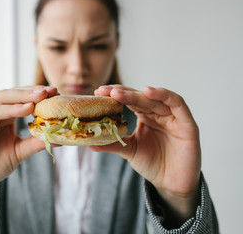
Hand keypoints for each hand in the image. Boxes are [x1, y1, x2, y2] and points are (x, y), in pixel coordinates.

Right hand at [0, 86, 57, 227]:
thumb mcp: (20, 151)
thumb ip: (36, 142)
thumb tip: (60, 136)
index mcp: (3, 114)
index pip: (21, 98)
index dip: (38, 94)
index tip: (57, 93)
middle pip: (13, 93)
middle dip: (33, 91)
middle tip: (52, 91)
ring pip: (3, 98)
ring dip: (23, 96)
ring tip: (41, 96)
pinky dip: (10, 109)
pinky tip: (26, 109)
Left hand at [91, 85, 200, 225]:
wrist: (172, 183)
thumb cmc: (153, 163)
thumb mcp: (129, 150)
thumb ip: (112, 144)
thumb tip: (88, 143)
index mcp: (145, 116)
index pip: (129, 100)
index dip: (115, 95)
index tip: (98, 93)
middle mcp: (159, 113)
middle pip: (140, 97)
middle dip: (122, 93)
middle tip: (105, 92)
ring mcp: (173, 116)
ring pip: (155, 99)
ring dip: (137, 94)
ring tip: (118, 93)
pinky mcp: (187, 123)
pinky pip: (177, 104)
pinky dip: (164, 95)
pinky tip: (148, 92)